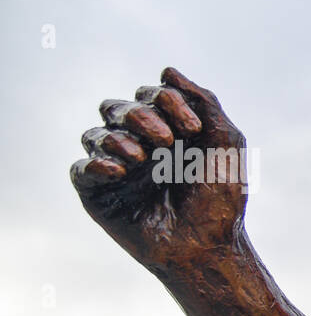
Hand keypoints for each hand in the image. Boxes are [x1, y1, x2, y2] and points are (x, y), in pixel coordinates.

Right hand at [70, 67, 249, 272]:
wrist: (209, 246)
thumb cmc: (221, 199)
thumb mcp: (226, 142)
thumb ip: (204, 101)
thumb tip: (167, 69)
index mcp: (165, 130)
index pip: (149, 95)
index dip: (167, 101)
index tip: (194, 128)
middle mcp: (137, 146)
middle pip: (115, 108)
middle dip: (140, 116)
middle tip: (168, 143)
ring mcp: (116, 170)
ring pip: (95, 134)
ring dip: (119, 140)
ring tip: (145, 160)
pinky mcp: (99, 195)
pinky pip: (80, 169)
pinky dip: (96, 164)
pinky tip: (122, 171)